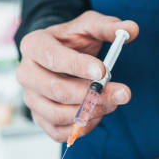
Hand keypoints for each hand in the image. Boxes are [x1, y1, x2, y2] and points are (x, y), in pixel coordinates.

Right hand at [16, 11, 138, 141]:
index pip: (53, 58)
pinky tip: (97, 116)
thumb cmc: (72, 40)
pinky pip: (58, 132)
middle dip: (92, 94)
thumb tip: (132, 30)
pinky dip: (80, 128)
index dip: (78, 67)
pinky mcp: (38, 117)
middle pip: (56, 90)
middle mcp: (26, 73)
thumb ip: (109, 27)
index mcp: (33, 45)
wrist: (59, 55)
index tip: (104, 72)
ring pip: (57, 114)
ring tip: (112, 103)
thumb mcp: (89, 26)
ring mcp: (30, 98)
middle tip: (122, 93)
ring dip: (89, 112)